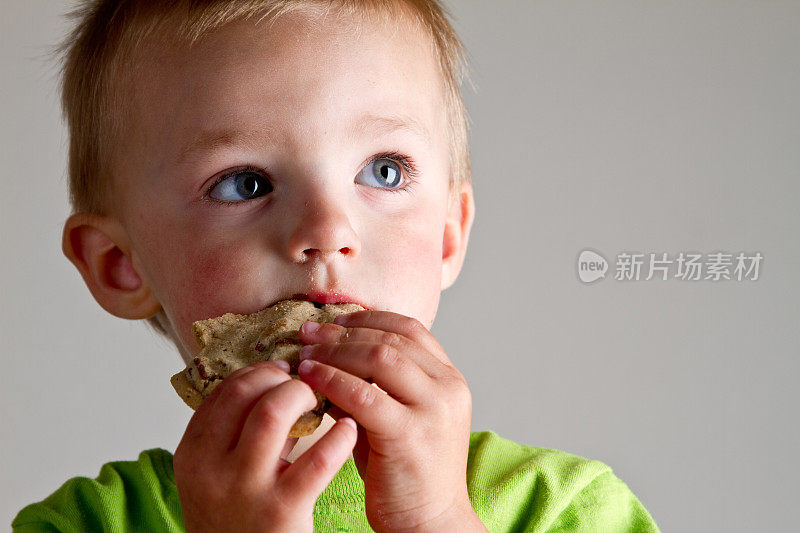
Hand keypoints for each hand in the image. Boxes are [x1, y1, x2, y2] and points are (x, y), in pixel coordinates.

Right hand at [173, 360, 356, 531]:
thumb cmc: (237, 517)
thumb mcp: (220, 473)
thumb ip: (240, 432)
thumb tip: (277, 382)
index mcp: (193, 454)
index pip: (223, 392)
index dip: (257, 372)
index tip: (281, 371)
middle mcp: (212, 469)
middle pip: (245, 395)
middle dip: (279, 378)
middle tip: (303, 383)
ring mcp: (245, 489)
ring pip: (271, 416)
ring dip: (301, 397)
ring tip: (320, 400)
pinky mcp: (282, 510)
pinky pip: (317, 460)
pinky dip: (338, 437)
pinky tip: (349, 428)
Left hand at [298, 311, 486, 531]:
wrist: (428, 523)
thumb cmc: (406, 471)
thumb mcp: (397, 416)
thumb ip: (375, 384)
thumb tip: (328, 352)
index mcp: (449, 379)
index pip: (409, 328)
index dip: (368, 319)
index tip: (333, 321)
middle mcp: (448, 388)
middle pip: (392, 338)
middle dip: (344, 332)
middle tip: (309, 333)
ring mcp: (433, 410)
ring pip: (379, 357)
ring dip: (335, 351)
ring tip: (305, 355)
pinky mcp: (410, 434)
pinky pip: (363, 395)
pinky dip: (332, 380)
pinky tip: (310, 379)